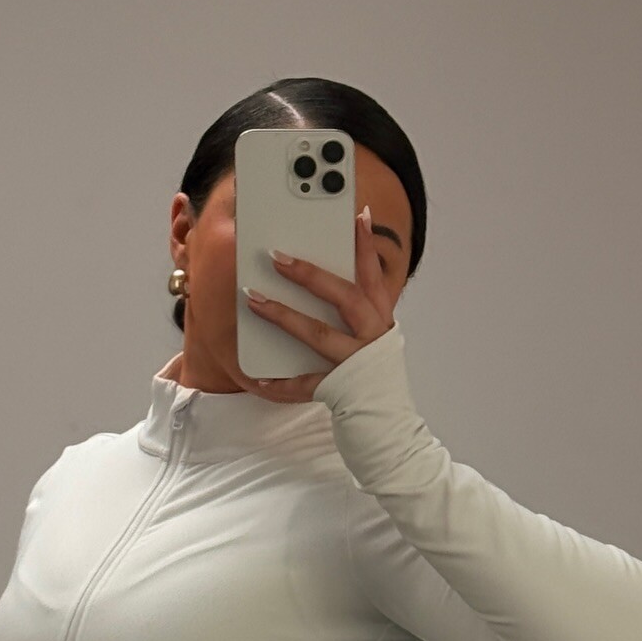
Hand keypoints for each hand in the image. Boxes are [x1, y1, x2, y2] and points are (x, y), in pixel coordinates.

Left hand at [234, 204, 394, 403]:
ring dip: (284, 315)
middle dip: (311, 275)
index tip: (355, 214)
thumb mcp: (370, 339)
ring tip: (253, 299)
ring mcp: (357, 365)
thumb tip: (319, 279)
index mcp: (380, 321)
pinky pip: (306, 384)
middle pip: (345, 298)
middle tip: (277, 255)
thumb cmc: (373, 378)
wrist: (388, 426)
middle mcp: (373, 339)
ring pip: (319, 335)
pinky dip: (281, 382)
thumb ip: (355, 311)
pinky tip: (258, 377)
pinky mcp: (341, 392)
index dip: (365, 246)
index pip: (372, 276)